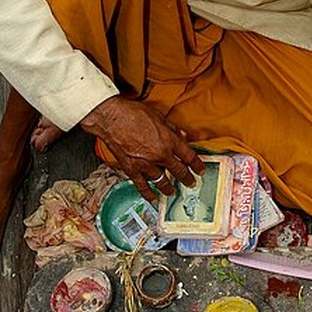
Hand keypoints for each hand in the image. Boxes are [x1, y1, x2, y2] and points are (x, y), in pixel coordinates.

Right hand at [80, 96, 204, 202]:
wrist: (111, 118)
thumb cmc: (133, 113)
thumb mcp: (158, 116)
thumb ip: (172, 128)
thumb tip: (182, 135)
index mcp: (169, 141)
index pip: (189, 156)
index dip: (197, 164)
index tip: (200, 170)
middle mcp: (160, 155)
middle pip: (179, 171)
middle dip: (187, 179)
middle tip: (191, 183)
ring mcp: (146, 164)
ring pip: (162, 181)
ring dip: (169, 188)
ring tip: (172, 191)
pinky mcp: (132, 169)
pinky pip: (142, 186)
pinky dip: (148, 194)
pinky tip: (153, 198)